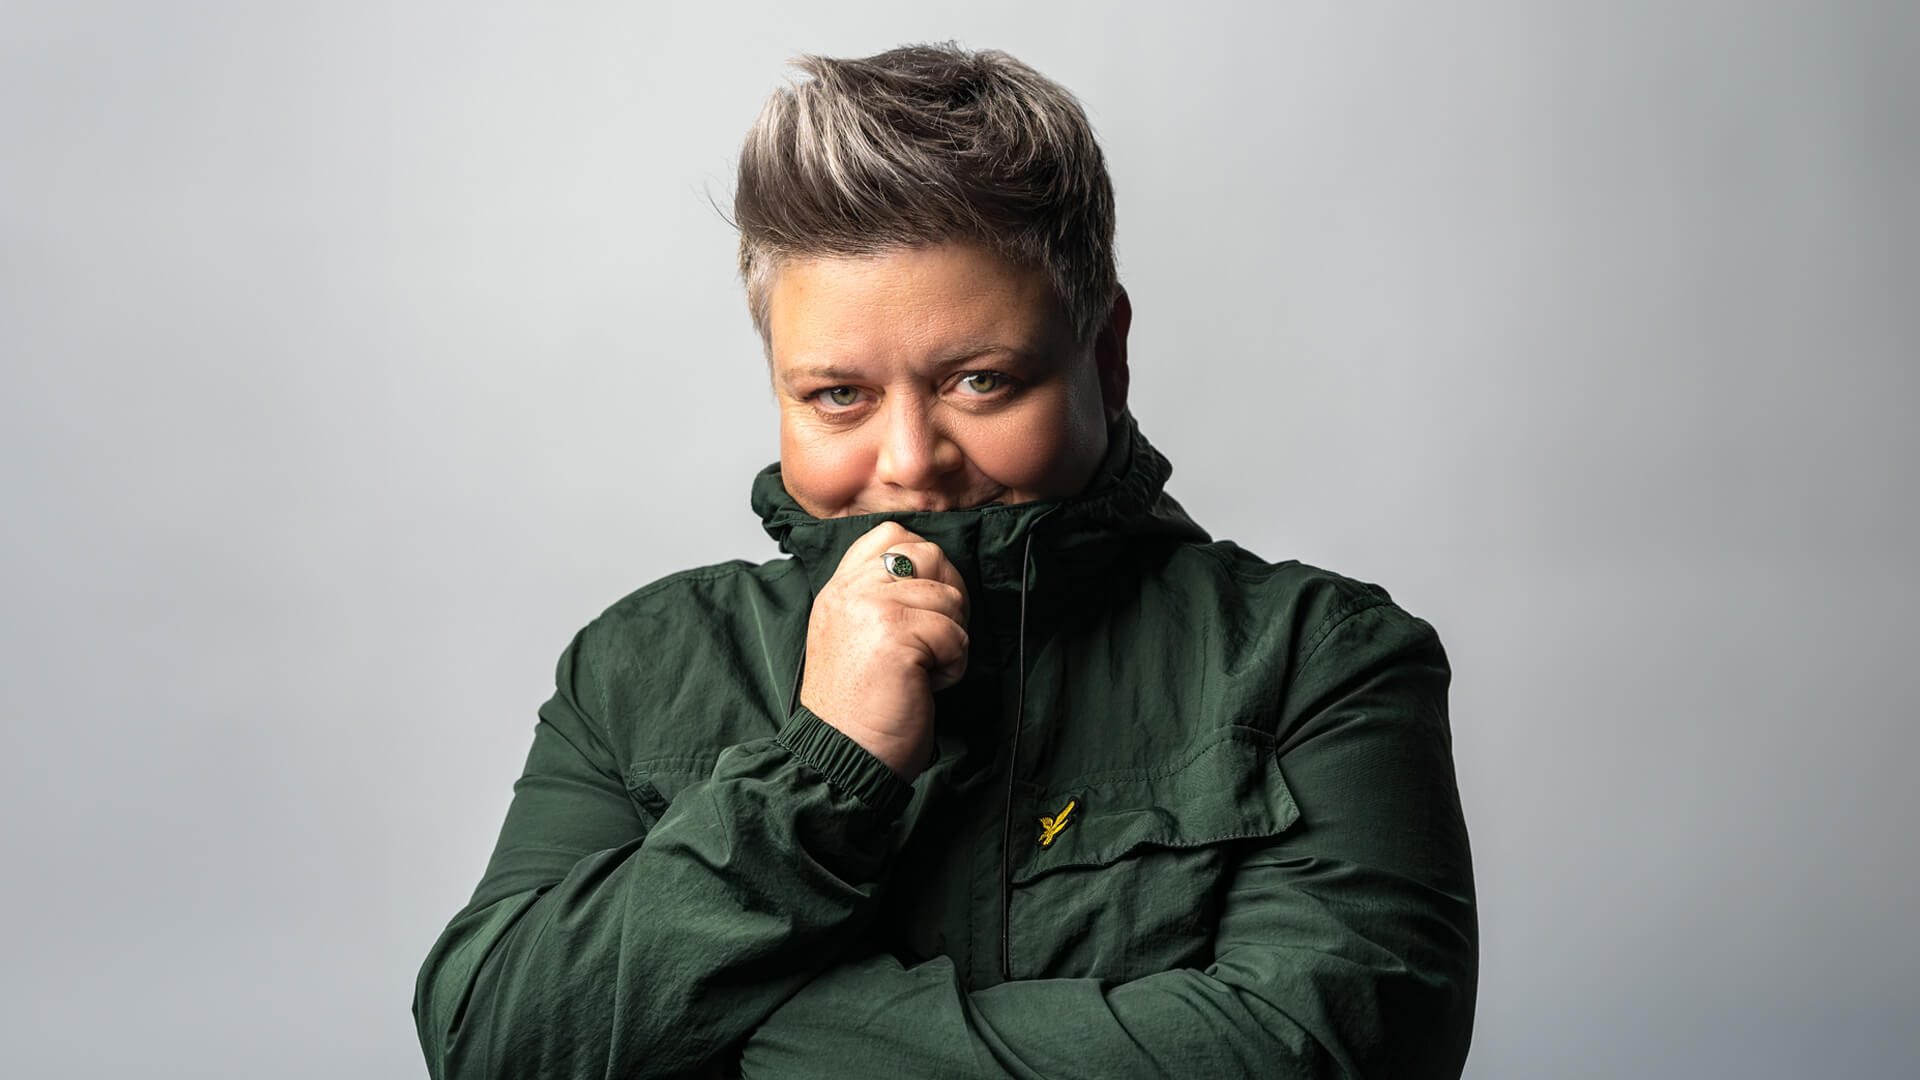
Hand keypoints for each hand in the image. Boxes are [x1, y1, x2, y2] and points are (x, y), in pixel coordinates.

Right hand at [799, 521, 968, 780]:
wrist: (842, 756)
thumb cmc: (859, 709)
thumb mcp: (853, 637)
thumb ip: (878, 598)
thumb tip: (934, 574)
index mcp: (839, 589)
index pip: (891, 534)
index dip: (924, 562)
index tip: (922, 608)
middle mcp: (851, 590)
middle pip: (931, 555)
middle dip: (947, 600)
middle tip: (930, 643)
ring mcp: (872, 607)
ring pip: (950, 597)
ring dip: (951, 640)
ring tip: (921, 670)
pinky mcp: (897, 633)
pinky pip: (956, 634)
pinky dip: (953, 667)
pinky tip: (925, 686)